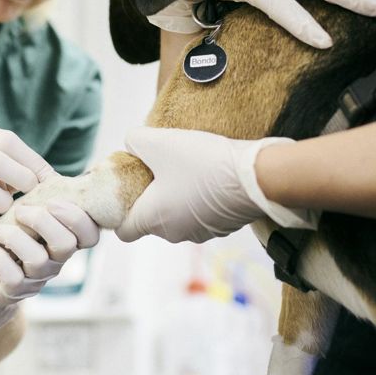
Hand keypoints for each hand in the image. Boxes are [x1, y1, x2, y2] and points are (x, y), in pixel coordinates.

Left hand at [0, 199, 99, 334]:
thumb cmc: (10, 237)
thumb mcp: (28, 215)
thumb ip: (42, 197)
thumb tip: (42, 168)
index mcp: (66, 240)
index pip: (90, 235)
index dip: (77, 218)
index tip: (52, 201)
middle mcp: (57, 261)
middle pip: (66, 244)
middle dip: (42, 221)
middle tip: (20, 209)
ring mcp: (38, 278)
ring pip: (37, 259)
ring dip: (13, 237)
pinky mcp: (16, 291)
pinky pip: (13, 278)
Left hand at [115, 127, 317, 243]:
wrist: (256, 176)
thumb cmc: (204, 164)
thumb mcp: (160, 142)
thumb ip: (135, 141)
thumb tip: (131, 143)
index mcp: (153, 220)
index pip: (124, 230)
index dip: (120, 211)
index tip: (127, 189)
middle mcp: (174, 233)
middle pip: (151, 219)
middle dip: (151, 196)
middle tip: (157, 167)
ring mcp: (200, 232)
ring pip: (177, 215)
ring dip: (177, 195)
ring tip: (186, 167)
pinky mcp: (223, 226)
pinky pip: (201, 213)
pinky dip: (200, 198)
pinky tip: (208, 175)